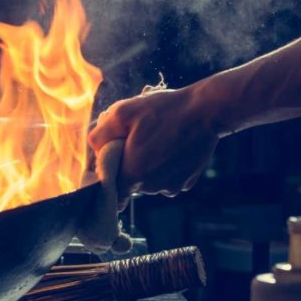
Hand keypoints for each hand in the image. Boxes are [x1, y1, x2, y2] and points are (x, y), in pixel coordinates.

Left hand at [88, 85, 220, 197]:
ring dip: (147, 163)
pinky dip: (165, 165)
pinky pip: (166, 177)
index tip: (110, 158)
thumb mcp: (121, 113)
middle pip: (129, 181)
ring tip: (156, 137)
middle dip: (127, 162)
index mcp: (132, 174)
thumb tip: (94, 151)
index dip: (107, 174)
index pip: (110, 189)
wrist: (206, 110)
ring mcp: (171, 186)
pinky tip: (171, 145)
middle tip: (135, 136)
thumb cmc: (163, 110)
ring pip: (148, 179)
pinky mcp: (186, 182)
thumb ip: (99, 135)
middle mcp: (151, 187)